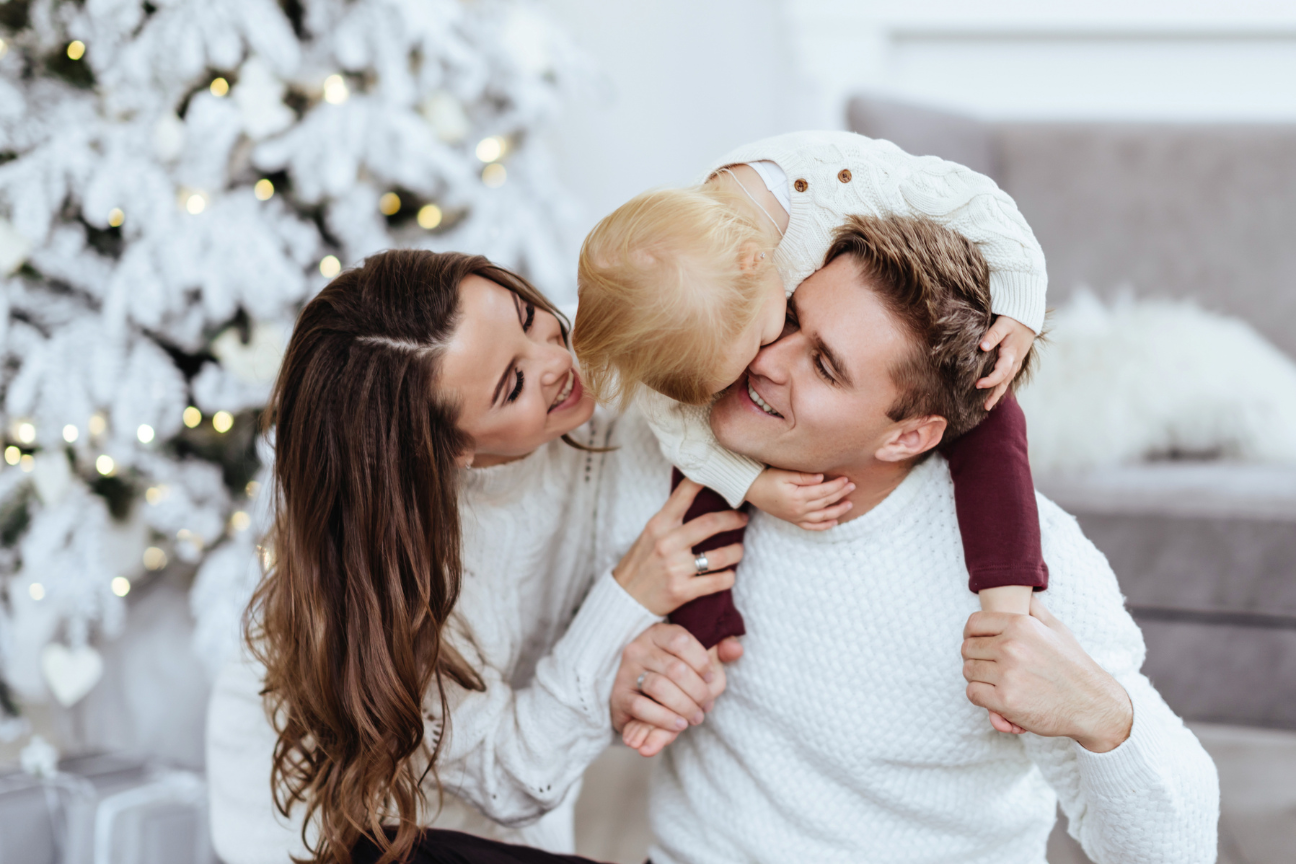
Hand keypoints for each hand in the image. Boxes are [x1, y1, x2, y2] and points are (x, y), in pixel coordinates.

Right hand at [614, 479, 746, 615]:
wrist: (625, 598)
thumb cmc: (642, 561)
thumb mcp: (651, 533)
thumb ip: (672, 518)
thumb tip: (700, 495)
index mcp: (659, 525)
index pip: (684, 495)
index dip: (704, 481)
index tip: (721, 475)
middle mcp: (667, 543)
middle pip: (710, 523)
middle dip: (733, 519)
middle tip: (742, 519)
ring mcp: (675, 568)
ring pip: (721, 556)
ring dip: (736, 551)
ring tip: (738, 550)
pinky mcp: (682, 590)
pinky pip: (718, 581)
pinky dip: (729, 577)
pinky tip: (729, 574)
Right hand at [621, 637, 742, 756]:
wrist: (638, 697)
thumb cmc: (673, 676)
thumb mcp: (696, 660)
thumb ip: (719, 652)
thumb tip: (736, 651)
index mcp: (658, 633)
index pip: (681, 640)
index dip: (701, 661)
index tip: (710, 677)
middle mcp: (639, 648)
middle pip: (675, 669)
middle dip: (698, 692)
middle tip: (706, 706)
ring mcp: (626, 671)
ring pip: (659, 688)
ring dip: (684, 707)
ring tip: (695, 717)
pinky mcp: (619, 696)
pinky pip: (642, 708)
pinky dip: (664, 719)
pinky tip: (678, 724)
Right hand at [745, 468, 853, 530]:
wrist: (751, 489)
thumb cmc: (767, 478)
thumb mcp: (784, 473)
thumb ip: (804, 476)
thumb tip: (822, 478)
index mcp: (798, 496)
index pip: (823, 491)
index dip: (837, 485)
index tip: (846, 479)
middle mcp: (799, 509)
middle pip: (825, 502)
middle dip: (840, 494)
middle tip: (852, 487)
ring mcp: (796, 517)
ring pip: (822, 517)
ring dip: (837, 511)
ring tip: (849, 504)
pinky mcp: (793, 520)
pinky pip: (811, 527)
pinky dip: (823, 526)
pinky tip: (834, 522)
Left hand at [961, 596, 1133, 752]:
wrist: (1092, 705)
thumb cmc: (1074, 666)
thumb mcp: (1057, 629)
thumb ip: (1034, 610)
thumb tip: (1023, 593)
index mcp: (1021, 625)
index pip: (974, 623)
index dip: (971, 634)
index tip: (977, 644)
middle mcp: (1011, 646)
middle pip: (968, 648)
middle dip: (976, 658)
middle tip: (989, 667)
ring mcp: (1007, 674)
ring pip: (968, 671)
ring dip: (978, 679)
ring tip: (995, 682)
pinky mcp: (1005, 700)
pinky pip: (973, 693)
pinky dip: (981, 697)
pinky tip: (996, 697)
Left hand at [976, 316, 1035, 409]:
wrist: (1027, 316)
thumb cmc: (1013, 319)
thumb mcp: (1003, 324)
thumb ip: (993, 335)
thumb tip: (983, 347)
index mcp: (1011, 354)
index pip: (1001, 372)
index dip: (990, 380)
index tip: (978, 385)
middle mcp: (1015, 361)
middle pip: (1004, 382)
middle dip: (995, 394)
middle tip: (984, 407)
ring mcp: (1015, 362)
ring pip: (1007, 381)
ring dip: (998, 393)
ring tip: (988, 405)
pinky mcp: (1014, 360)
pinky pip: (1007, 376)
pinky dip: (1001, 385)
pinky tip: (994, 392)